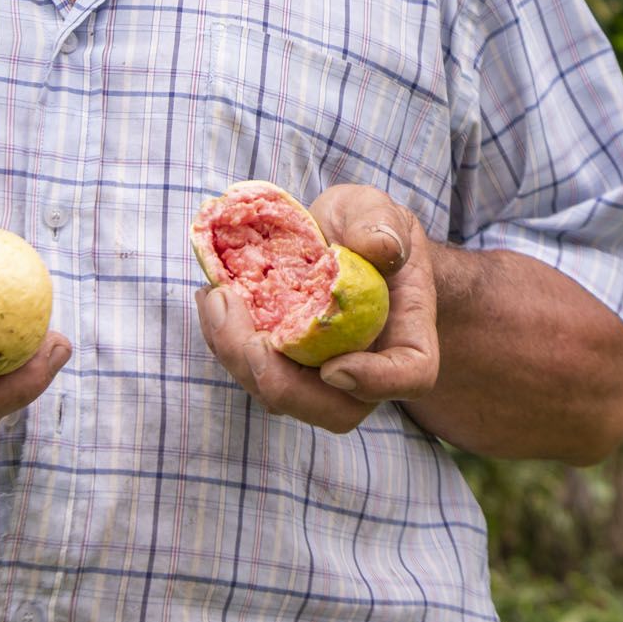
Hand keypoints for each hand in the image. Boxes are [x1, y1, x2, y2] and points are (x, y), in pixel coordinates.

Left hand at [197, 183, 440, 434]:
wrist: (336, 239)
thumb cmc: (366, 226)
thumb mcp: (378, 210)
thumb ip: (382, 224)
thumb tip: (380, 248)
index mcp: (406, 334)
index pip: (409, 375)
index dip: (376, 382)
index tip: (333, 367)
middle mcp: (367, 369)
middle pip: (336, 410)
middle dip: (283, 383)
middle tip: (243, 331)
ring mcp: (321, 376)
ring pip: (283, 397)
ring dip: (240, 359)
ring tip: (215, 299)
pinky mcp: (283, 366)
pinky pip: (254, 372)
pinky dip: (226, 341)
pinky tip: (213, 298)